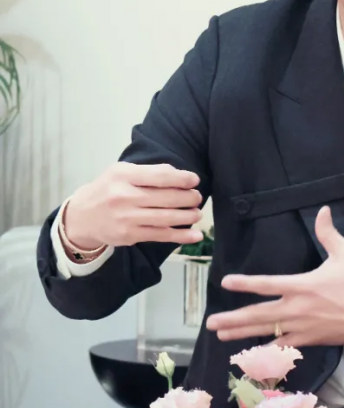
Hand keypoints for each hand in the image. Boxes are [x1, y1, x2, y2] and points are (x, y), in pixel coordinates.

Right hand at [63, 163, 204, 248]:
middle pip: (166, 198)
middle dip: (188, 198)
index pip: (160, 176)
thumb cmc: (107, 190)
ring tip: (197, 213)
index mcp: (123, 176)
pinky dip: (181, 236)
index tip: (194, 180)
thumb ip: (147, 172)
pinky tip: (196, 236)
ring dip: (188, 216)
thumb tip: (179, 174)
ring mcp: (127, 218)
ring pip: (166, 218)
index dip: (182, 178)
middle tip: (197, 197)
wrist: (82, 217)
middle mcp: (124, 196)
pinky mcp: (130, 235)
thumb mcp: (120, 172)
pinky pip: (161, 236)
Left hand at [207, 205, 343, 346]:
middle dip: (233, 319)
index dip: (245, 283)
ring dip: (242, 334)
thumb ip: (329, 233)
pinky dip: (267, 349)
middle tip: (211, 323)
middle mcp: (298, 309)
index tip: (226, 283)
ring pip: (266, 332)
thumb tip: (323, 210)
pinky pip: (284, 346)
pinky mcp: (311, 339)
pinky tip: (251, 353)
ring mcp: (303, 327)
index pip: (267, 284)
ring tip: (221, 336)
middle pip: (259, 315)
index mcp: (303, 286)